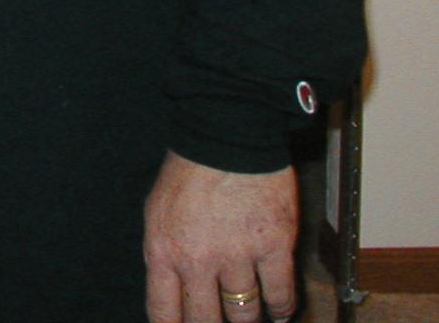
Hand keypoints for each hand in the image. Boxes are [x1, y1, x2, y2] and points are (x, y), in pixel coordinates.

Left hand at [143, 151, 297, 322]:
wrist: (226, 133)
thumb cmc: (189, 171)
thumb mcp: (158, 212)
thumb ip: (165, 255)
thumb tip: (173, 295)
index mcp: (163, 250)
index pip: (163, 313)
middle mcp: (197, 259)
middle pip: (205, 322)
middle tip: (218, 322)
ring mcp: (237, 255)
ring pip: (245, 314)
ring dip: (246, 319)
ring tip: (247, 317)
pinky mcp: (273, 246)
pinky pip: (280, 296)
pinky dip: (280, 309)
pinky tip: (278, 312)